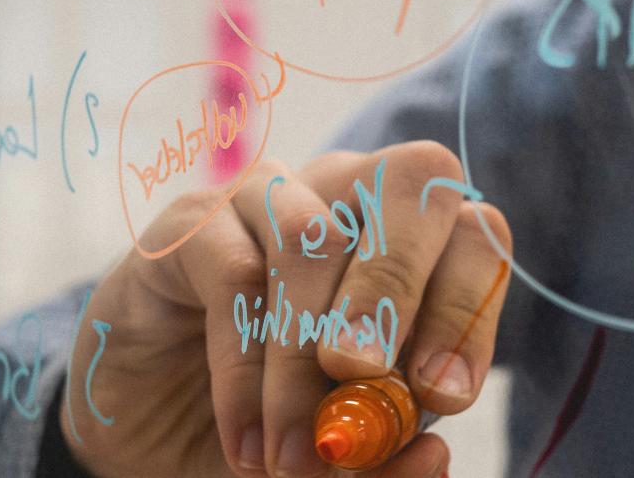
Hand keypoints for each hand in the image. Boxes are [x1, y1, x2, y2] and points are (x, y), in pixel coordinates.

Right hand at [62, 141, 512, 476]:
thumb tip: (433, 452)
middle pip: (412, 183)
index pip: (475, 236)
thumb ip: (389, 453)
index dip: (469, 308)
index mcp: (414, 247)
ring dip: (305, 357)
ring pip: (313, 238)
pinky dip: (245, 369)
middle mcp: (350, 198)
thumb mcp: (346, 453)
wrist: (158, 440)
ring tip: (296, 453)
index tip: (444, 397)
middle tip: (365, 380)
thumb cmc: (275, 431)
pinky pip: (232, 273)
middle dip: (395, 291)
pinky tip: (246, 438)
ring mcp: (269, 199)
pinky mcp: (192, 223)